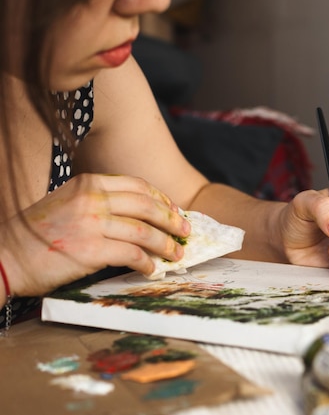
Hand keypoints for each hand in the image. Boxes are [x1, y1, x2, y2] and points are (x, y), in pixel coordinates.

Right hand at [0, 174, 189, 297]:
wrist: (6, 256)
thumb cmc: (38, 233)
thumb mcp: (68, 202)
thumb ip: (100, 202)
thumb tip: (141, 216)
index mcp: (88, 184)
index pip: (137, 186)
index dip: (162, 199)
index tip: (175, 210)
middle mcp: (92, 199)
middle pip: (147, 206)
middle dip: (172, 219)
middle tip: (186, 231)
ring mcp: (92, 224)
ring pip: (144, 232)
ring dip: (166, 244)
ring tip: (176, 254)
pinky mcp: (91, 250)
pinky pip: (132, 255)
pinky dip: (147, 263)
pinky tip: (152, 269)